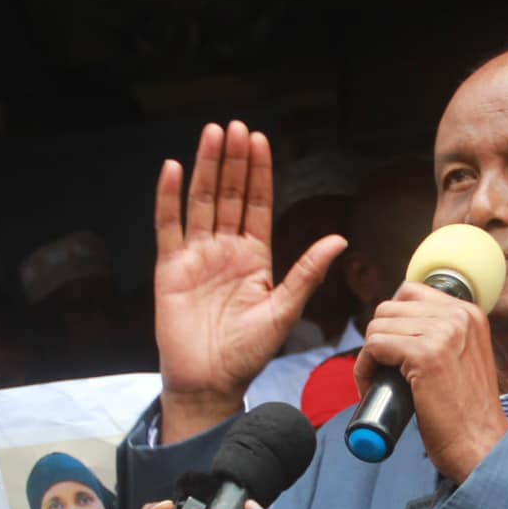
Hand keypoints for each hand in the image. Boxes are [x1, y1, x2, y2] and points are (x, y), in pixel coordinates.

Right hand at [153, 121, 347, 442]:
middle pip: (229, 194)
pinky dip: (168, 197)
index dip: (259, 172)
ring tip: (211, 134)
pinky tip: (172, 168)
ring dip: (205, 167)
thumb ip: (307, 273)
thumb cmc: (247, 353)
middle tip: (235, 126)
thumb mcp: (284, 310)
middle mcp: (224, 250)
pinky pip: (168, 225)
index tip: (259, 140)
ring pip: (201, 201)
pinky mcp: (169, 268)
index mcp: (254, 257)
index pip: (257, 204)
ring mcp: (196, 256)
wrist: (210, 382)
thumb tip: (340, 241)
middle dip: (233, 160)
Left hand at [352, 281, 507, 484]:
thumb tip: (397, 324)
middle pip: (388, 309)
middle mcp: (458, 316)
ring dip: (368, 357)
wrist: (480, 445)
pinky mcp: (425, 355)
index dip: (393, 322)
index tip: (392, 351)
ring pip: (377, 327)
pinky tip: (372, 387)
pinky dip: (364, 369)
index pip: (410, 292)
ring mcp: (442, 333)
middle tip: (381, 371)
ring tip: (377, 383)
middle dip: (377, 339)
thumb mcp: (465, 357)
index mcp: (469, 313)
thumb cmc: (466, 412)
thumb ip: (443, 334)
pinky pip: (373, 346)